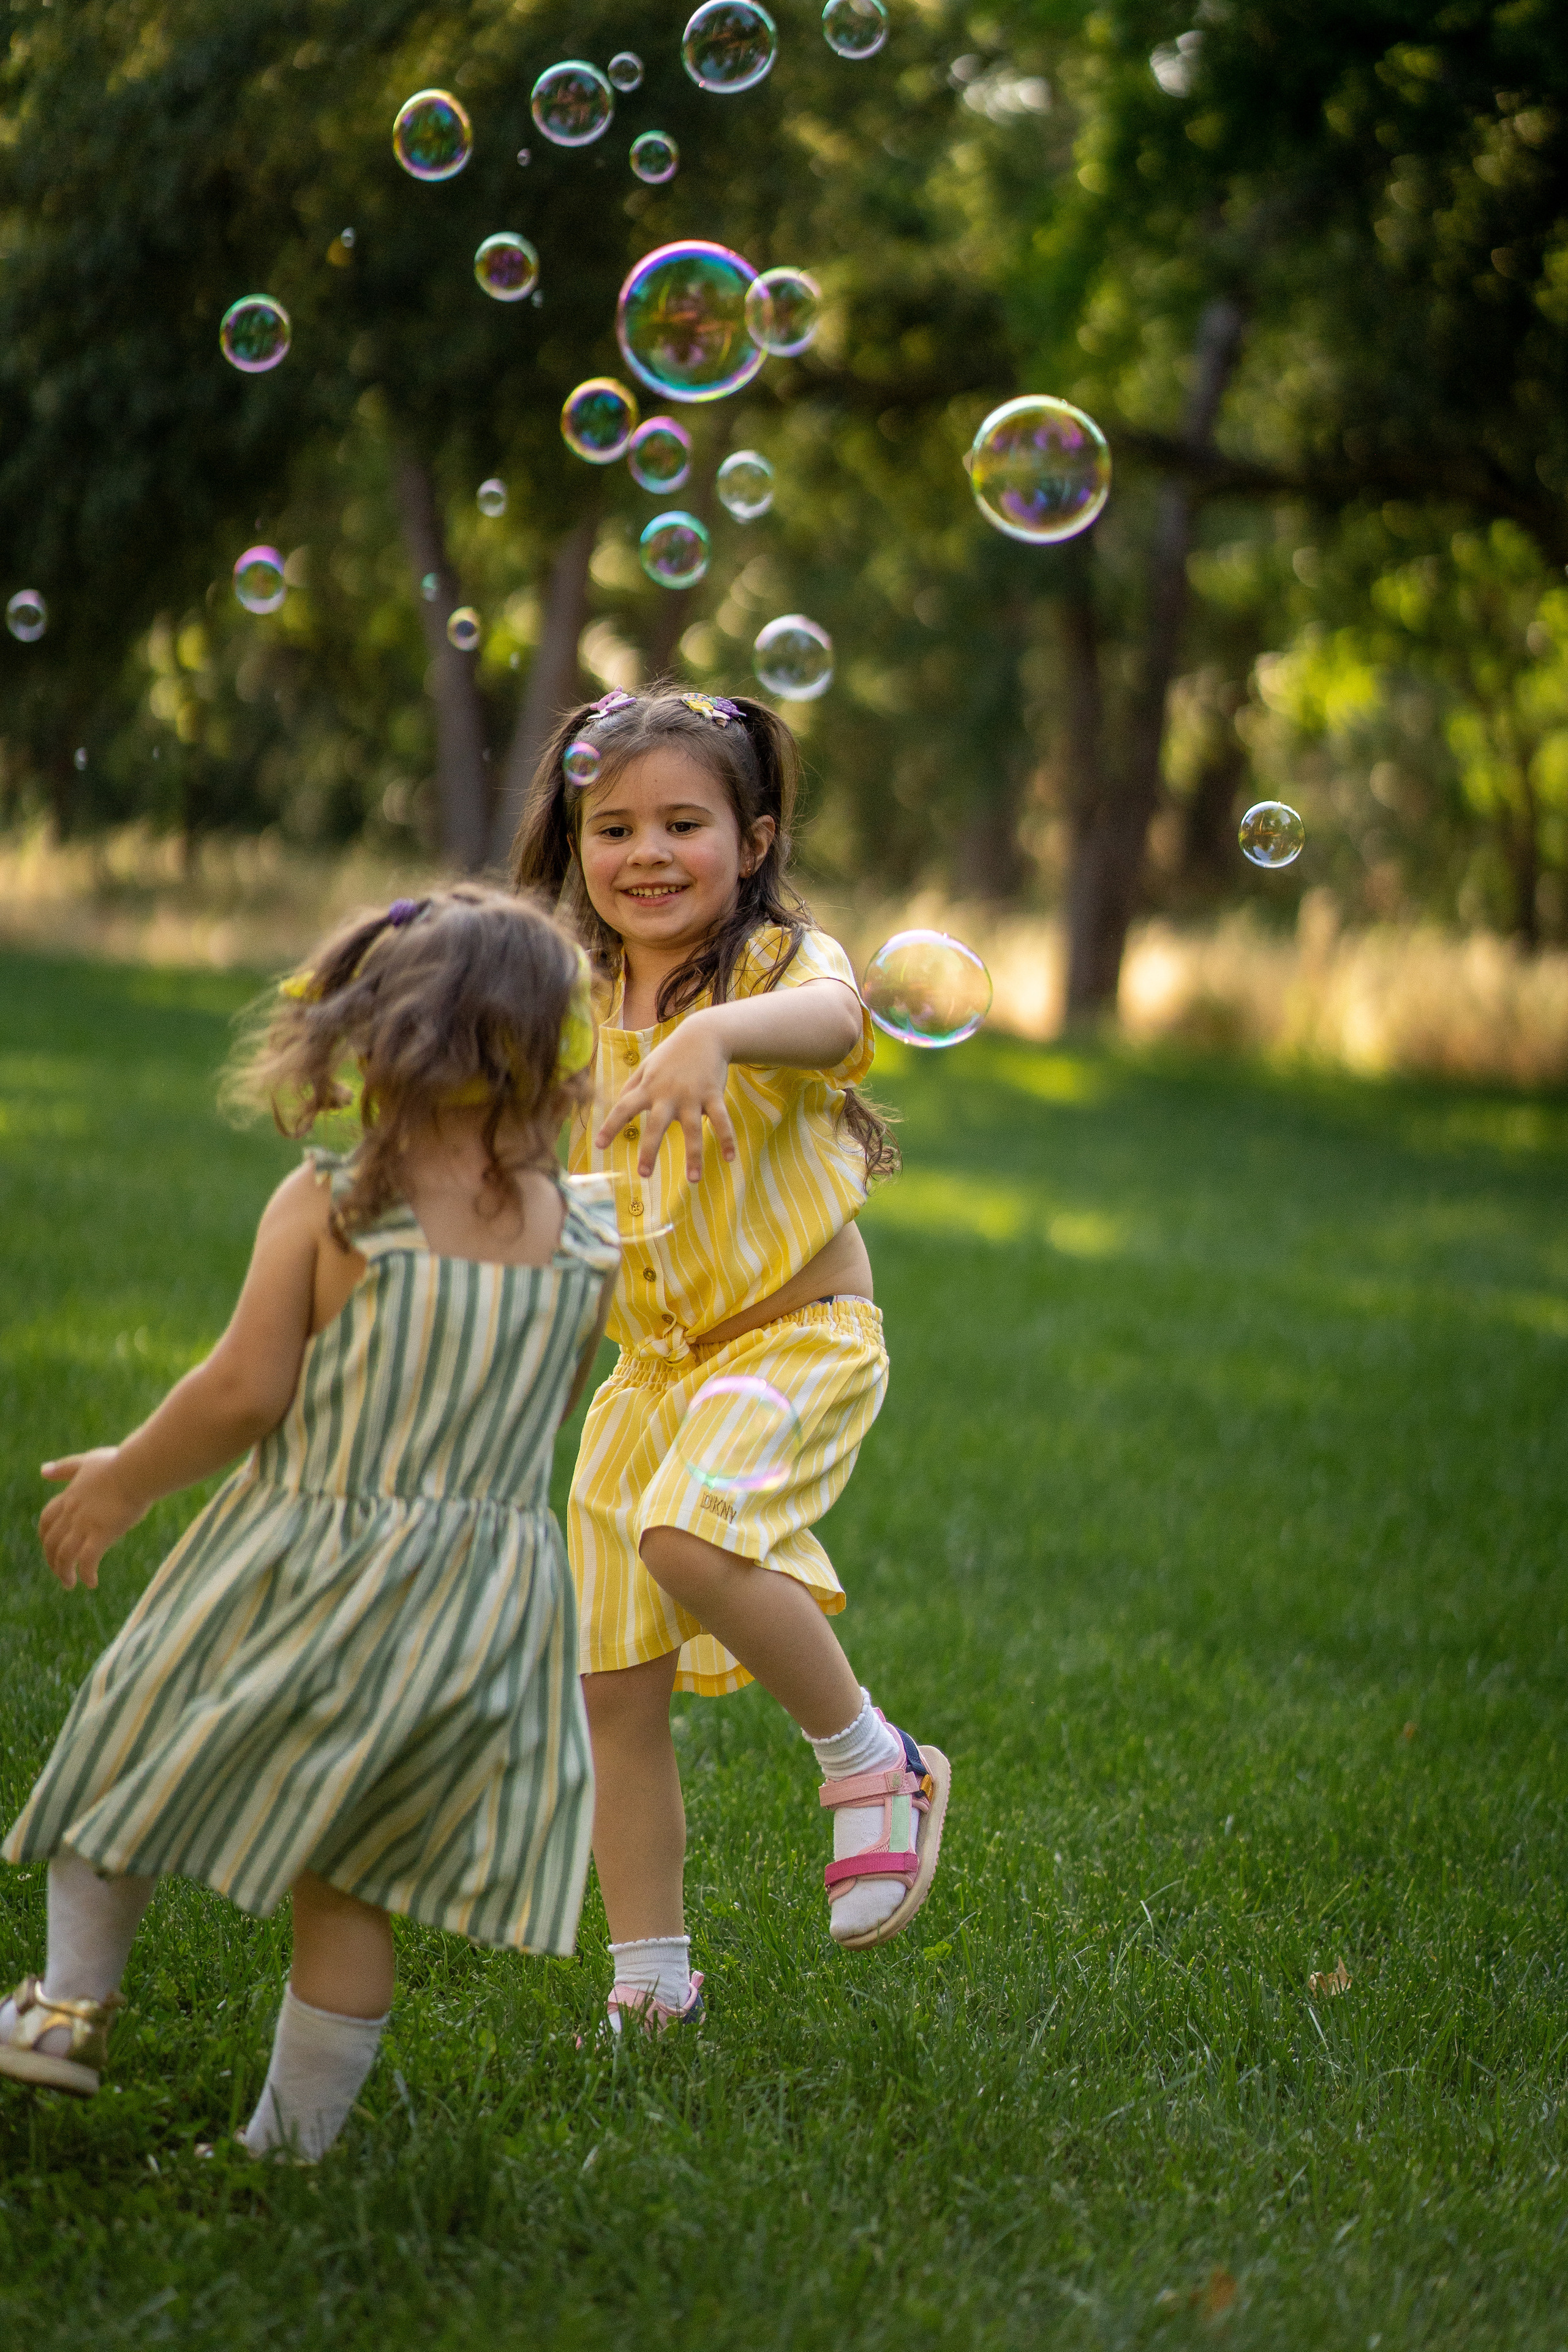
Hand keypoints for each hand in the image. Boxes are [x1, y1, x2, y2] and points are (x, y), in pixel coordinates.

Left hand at [38, 1449, 146, 1589]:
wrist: (138, 1469)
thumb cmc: (118, 1463)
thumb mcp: (86, 1461)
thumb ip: (65, 1468)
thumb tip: (42, 1471)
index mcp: (69, 1496)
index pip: (46, 1520)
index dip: (45, 1536)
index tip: (50, 1546)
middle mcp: (72, 1512)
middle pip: (51, 1542)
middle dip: (51, 1560)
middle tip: (61, 1572)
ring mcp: (85, 1524)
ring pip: (64, 1555)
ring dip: (63, 1573)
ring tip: (69, 1584)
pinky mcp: (102, 1533)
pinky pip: (87, 1561)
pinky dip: (86, 1574)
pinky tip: (92, 1583)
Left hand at [594, 1011, 735, 1182]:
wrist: (704, 1034)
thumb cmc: (671, 1054)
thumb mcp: (647, 1066)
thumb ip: (631, 1085)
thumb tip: (616, 1103)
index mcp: (648, 1088)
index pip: (623, 1108)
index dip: (610, 1127)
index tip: (599, 1146)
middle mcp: (668, 1093)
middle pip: (656, 1125)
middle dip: (649, 1150)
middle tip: (643, 1174)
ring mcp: (692, 1095)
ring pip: (693, 1130)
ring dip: (694, 1156)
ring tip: (693, 1180)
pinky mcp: (713, 1094)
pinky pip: (721, 1120)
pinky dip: (727, 1139)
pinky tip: (729, 1158)